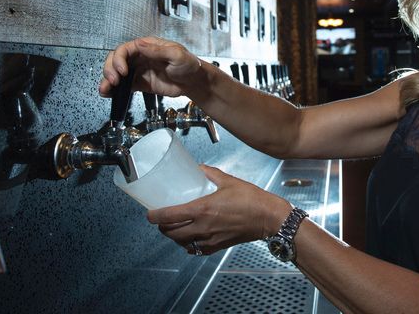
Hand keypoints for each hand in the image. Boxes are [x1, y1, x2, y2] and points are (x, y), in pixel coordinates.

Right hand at [99, 37, 203, 97]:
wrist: (194, 82)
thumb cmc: (189, 65)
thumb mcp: (177, 54)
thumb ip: (158, 50)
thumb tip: (141, 44)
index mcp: (147, 46)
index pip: (126, 49)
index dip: (119, 59)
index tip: (122, 70)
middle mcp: (140, 57)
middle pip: (116, 59)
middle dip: (111, 69)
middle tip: (114, 80)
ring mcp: (139, 70)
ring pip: (117, 73)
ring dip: (108, 80)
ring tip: (105, 89)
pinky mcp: (140, 83)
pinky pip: (123, 85)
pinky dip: (114, 89)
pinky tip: (109, 93)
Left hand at [147, 165, 291, 255]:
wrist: (268, 218)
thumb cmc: (252, 200)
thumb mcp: (229, 180)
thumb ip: (211, 173)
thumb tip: (199, 169)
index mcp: (202, 210)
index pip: (169, 216)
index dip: (154, 216)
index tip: (149, 213)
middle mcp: (203, 227)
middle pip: (171, 232)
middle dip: (162, 227)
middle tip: (160, 219)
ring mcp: (210, 239)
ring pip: (182, 243)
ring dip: (174, 237)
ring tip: (173, 228)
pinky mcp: (218, 246)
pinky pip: (196, 250)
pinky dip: (189, 245)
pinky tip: (191, 239)